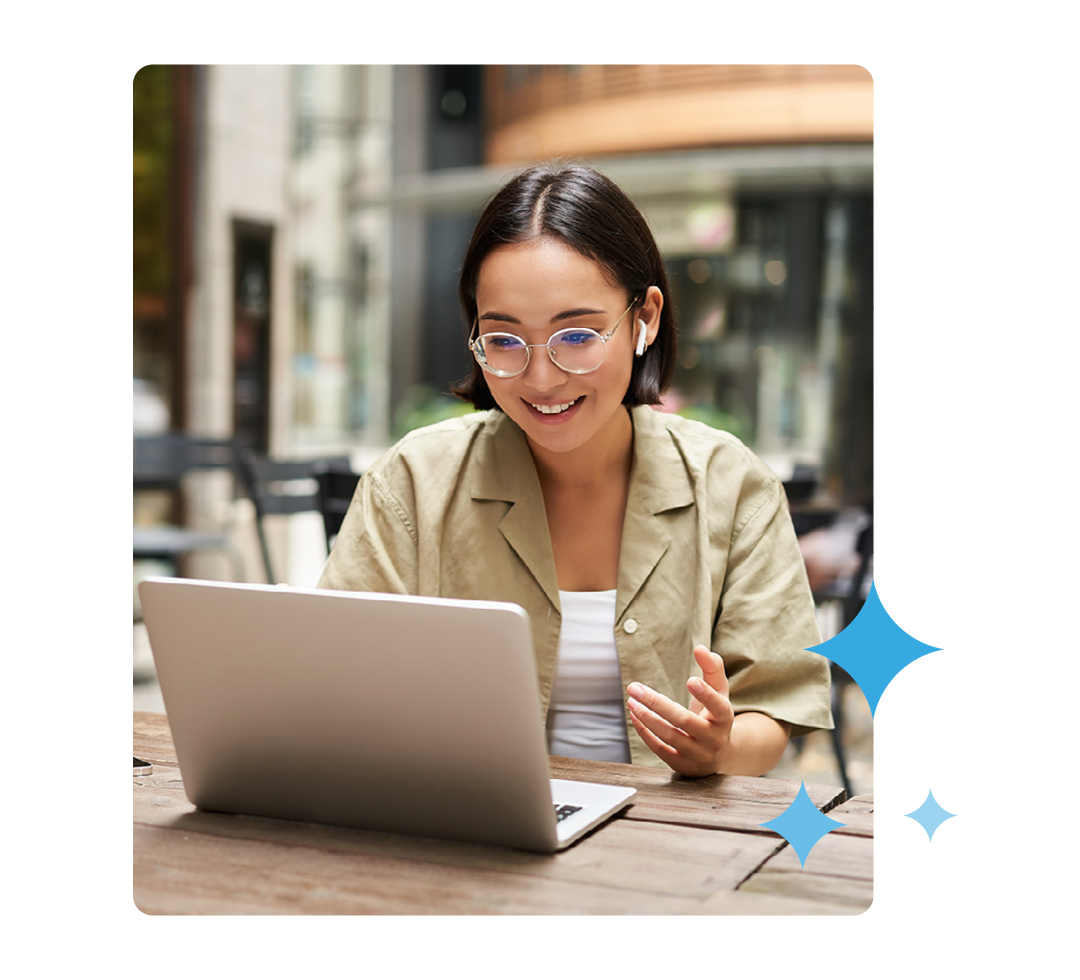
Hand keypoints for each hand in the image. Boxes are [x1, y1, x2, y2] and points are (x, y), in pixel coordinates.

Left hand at [626, 645, 734, 776]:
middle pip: (684, 721)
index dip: (706, 695)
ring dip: (647, 717)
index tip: (690, 680)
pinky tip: (634, 715)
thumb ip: (712, 668)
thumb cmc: (715, 714)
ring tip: (631, 700)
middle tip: (635, 688)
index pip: (718, 706)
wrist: (719, 754)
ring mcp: (697, 754)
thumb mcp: (719, 691)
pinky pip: (660, 749)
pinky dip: (645, 732)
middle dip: (657, 703)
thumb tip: (701, 648)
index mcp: (725, 718)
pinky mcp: (682, 764)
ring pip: (669, 736)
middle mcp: (713, 739)